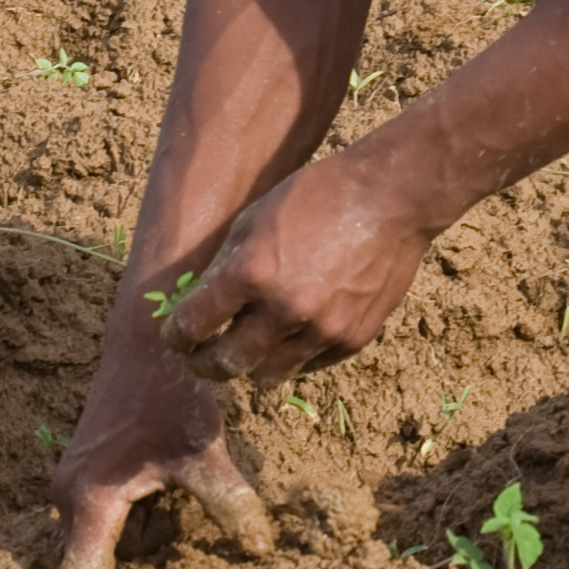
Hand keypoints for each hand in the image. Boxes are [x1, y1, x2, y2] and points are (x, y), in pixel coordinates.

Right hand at [51, 314, 278, 568]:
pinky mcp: (81, 479)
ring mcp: (70, 489)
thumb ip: (228, 505)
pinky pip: (101, 524)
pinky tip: (167, 528)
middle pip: (91, 568)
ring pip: (97, 545)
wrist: (145, 344)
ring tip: (175, 568)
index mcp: (90, 501)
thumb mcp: (203, 453)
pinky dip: (131, 532)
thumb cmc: (171, 397)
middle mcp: (67, 501)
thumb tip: (260, 550)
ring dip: (130, 556)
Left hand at [158, 137, 450, 386]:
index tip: (175, 337)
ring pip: (267, 373)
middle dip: (205, 364)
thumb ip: (225, 265)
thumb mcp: (255, 217)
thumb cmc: (318, 195)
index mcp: (251, 273)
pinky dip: (291, 356)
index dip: (176, 335)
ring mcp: (322, 330)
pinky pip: (308, 364)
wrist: (392, 198)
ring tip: (244, 351)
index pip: (194, 325)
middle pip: (227, 363)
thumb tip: (199, 302)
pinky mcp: (352, 340)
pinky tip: (288, 337)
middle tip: (200, 358)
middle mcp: (284, 310)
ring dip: (249, 364)